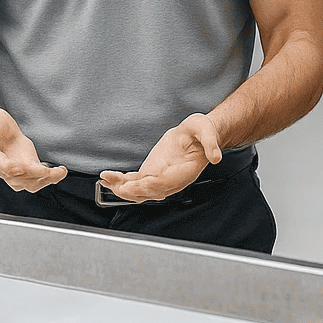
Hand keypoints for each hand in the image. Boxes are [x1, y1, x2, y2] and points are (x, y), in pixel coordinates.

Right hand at [0, 105, 66, 191]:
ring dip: (45, 180)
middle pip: (18, 179)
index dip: (11, 169)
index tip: (23, 167)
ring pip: (29, 183)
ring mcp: (15, 171)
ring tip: (58, 173)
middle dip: (33, 176)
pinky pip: (38, 179)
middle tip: (47, 171)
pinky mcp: (27, 169)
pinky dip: (51, 177)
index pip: (0, 167)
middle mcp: (0, 168)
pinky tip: (60, 171)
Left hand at [98, 113, 221, 203]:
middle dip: (132, 190)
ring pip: (139, 191)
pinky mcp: (151, 173)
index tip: (138, 183)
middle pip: (150, 191)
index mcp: (184, 172)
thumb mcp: (207, 131)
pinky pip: (135, 182)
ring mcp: (160, 178)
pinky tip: (108, 179)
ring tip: (107, 181)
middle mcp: (171, 180)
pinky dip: (121, 182)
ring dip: (122, 188)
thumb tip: (215, 157)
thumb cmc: (203, 132)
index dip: (152, 185)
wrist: (198, 135)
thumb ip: (211, 144)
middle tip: (117, 184)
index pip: (166, 183)